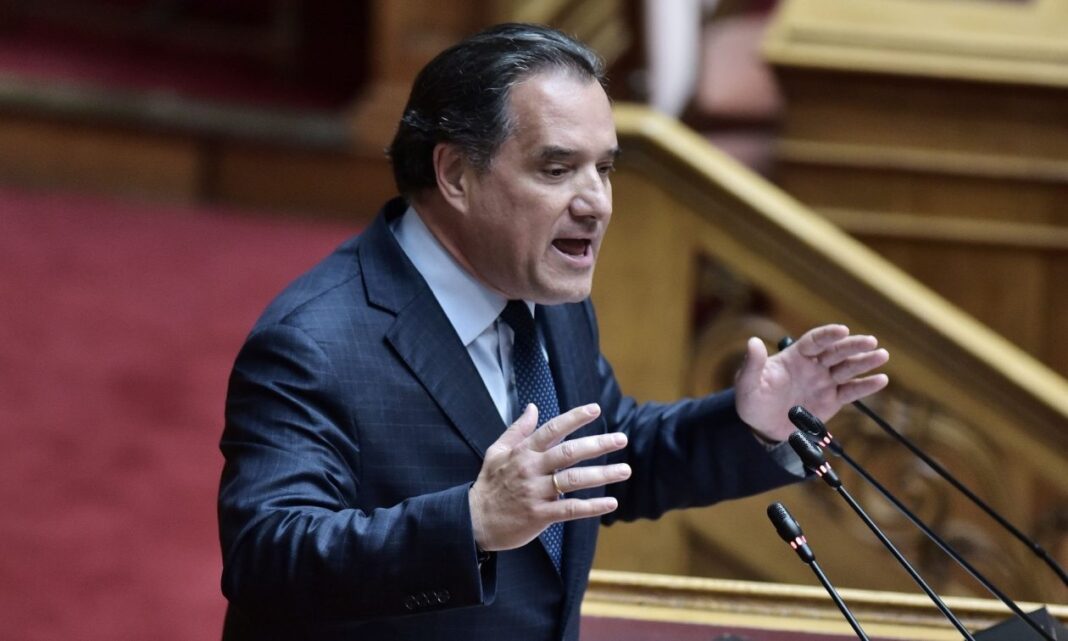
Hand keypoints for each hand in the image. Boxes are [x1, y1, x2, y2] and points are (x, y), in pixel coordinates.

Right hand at [468, 403, 630, 551]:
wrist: (474, 521)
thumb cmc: (489, 484)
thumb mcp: (496, 452)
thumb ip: (517, 430)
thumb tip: (532, 407)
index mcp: (523, 452)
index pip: (552, 429)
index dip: (574, 418)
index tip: (596, 409)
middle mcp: (530, 469)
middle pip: (568, 453)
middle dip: (597, 445)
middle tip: (621, 439)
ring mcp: (535, 493)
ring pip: (573, 480)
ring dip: (602, 475)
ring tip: (625, 470)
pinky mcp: (539, 515)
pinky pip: (570, 510)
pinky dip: (591, 507)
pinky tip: (610, 502)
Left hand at [735, 324, 888, 441]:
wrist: (762, 426)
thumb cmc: (752, 400)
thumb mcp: (747, 383)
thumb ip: (752, 364)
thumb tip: (753, 341)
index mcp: (794, 356)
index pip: (814, 341)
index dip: (828, 335)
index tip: (842, 330)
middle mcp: (813, 366)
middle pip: (836, 352)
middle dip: (853, 346)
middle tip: (871, 341)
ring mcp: (824, 382)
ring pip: (847, 369)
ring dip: (865, 361)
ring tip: (882, 355)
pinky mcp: (832, 400)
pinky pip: (851, 392)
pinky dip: (866, 387)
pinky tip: (881, 380)